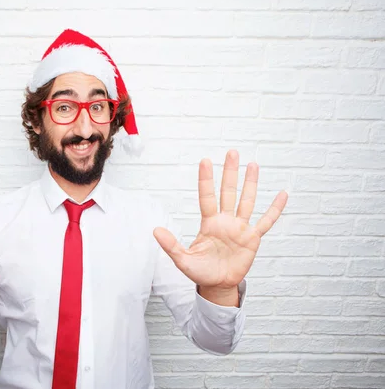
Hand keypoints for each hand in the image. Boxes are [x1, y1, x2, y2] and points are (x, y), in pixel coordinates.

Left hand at [154, 150, 287, 290]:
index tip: (205, 161)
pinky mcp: (252, 239)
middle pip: (228, 192)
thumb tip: (155, 230)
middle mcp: (225, 221)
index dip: (206, 179)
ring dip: (250, 184)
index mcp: (208, 223)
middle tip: (232, 152)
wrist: (217, 285)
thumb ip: (171, 245)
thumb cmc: (200, 271)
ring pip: (247, 201)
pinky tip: (282, 195)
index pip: (207, 196)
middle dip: (230, 173)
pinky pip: (266, 221)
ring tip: (253, 165)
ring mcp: (240, 228)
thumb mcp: (182, 260)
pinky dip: (275, 209)